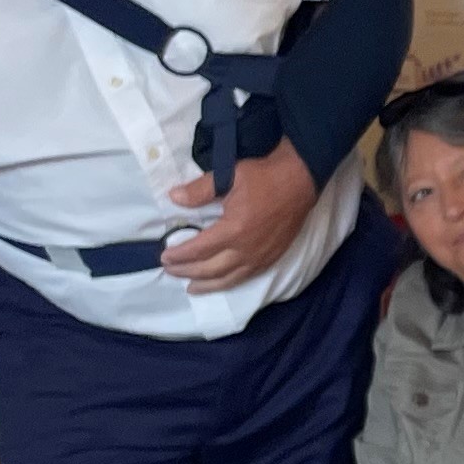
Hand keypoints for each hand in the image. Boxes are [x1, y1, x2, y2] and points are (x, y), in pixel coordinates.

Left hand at [162, 145, 320, 289]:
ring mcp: (260, 257)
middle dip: (187, 272)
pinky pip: (246, 277)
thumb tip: (174, 197)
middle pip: (210, 269)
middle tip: (170, 271)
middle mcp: (246, 250)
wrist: (299, 180)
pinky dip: (229, 283)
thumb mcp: (228, 175)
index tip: (164, 257)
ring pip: (228, 279)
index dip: (179, 255)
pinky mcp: (272, 258)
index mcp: (233, 230)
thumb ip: (199, 190)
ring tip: (191, 288)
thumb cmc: (263, 177)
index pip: (198, 249)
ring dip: (207, 285)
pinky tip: (221, 282)